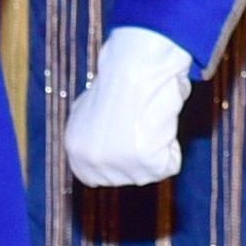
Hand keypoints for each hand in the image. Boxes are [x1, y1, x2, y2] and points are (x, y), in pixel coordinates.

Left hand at [53, 23, 199, 187]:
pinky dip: (171, 145)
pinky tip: (160, 123)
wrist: (134, 68)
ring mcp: (118, 168)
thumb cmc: (118, 79)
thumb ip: (91, 133)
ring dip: (156, 147)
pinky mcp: (145, 166)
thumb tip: (103, 140)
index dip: (117, 157)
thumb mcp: (88, 110)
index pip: (96, 177)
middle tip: (141, 123)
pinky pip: (170, 164)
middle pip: (125, 177)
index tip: (127, 137)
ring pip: (149, 172)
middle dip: (138, 154)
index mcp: (74, 150)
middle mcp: (92, 164)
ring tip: (148, 119)